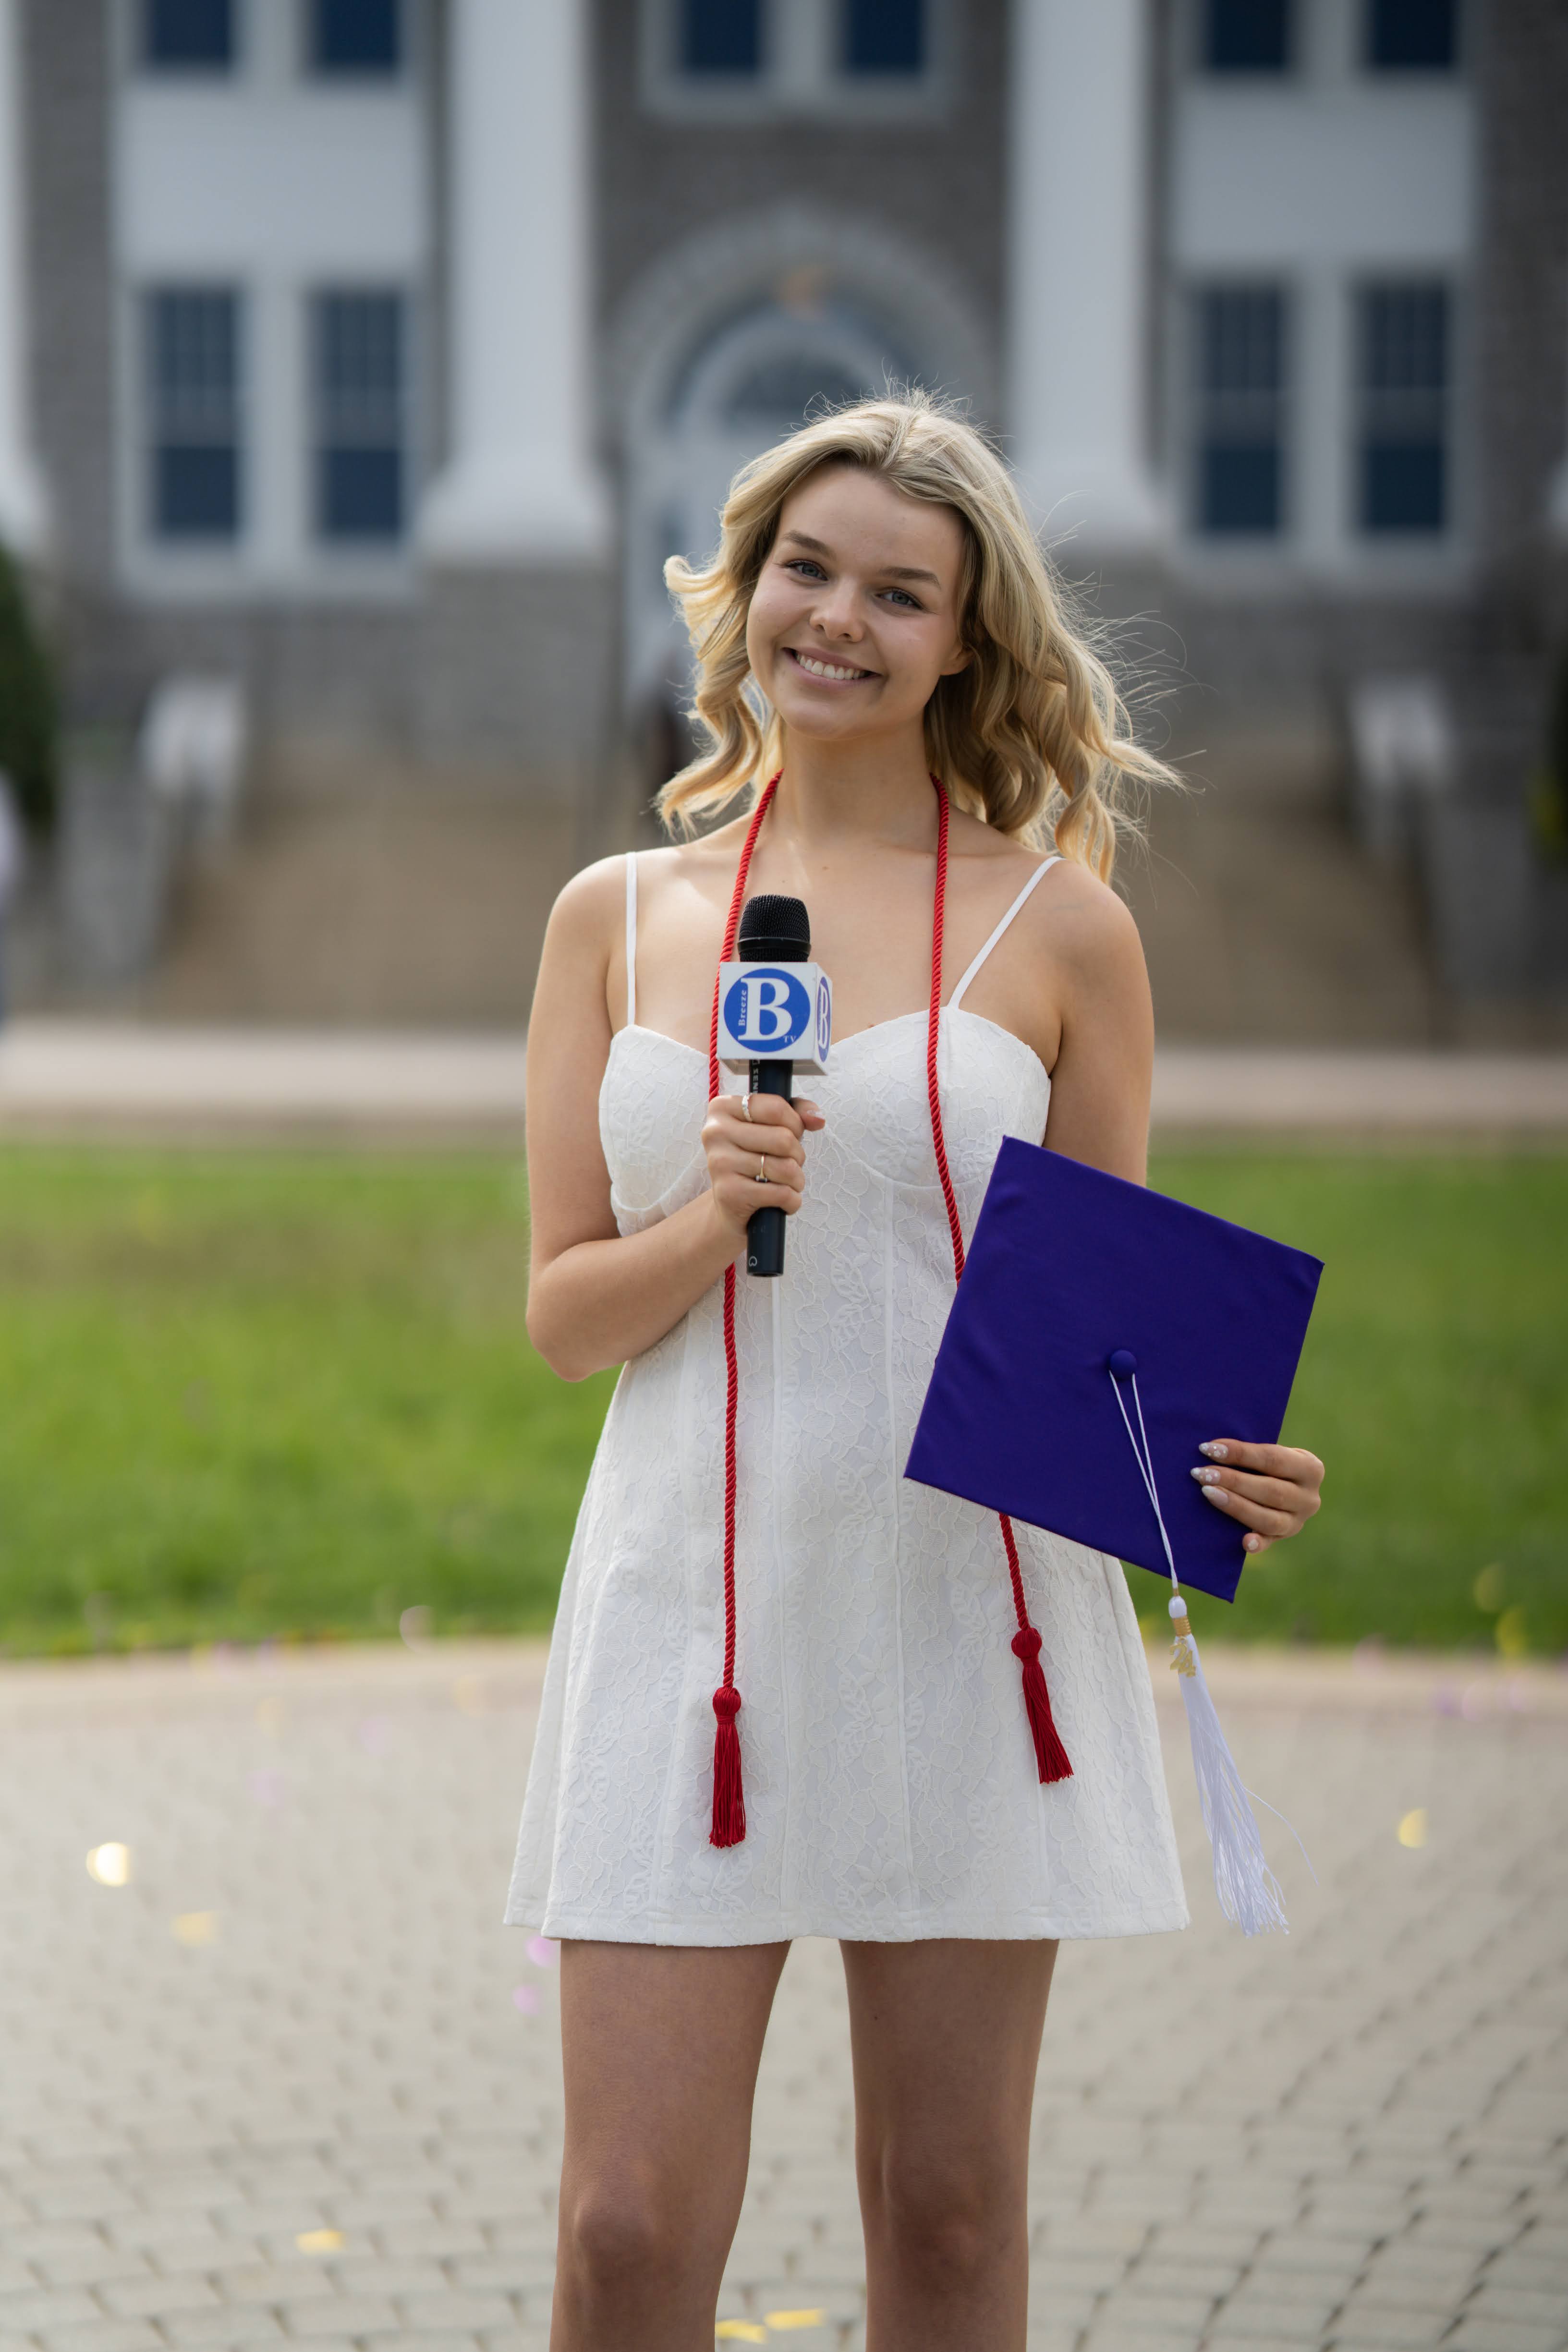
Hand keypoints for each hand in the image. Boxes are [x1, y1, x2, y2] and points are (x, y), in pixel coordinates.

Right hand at [701, 1091, 825, 1249]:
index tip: (791, 1134)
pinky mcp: (729, 1193)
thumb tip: (817, 1118)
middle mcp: (715, 1132)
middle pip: (783, 1139)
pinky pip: (781, 1193)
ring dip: (797, 1180)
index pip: (775, 1108)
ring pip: (785, 1168)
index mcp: (722, 1108)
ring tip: (787, 1183)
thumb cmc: (753, 1158)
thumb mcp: (771, 1127)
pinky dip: (792, 1200)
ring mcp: (720, 1163)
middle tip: (789, 1163)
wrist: (730, 1203)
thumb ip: (796, 1113)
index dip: (795, 1124)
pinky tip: (783, 1201)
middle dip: (797, 1155)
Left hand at [1189, 1440, 1323, 1555]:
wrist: (1284, 1483)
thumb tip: (1212, 1448)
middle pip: (1271, 1491)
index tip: (1208, 1449)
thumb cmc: (1268, 1463)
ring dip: (1236, 1506)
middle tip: (1202, 1473)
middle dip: (1233, 1481)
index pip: (1272, 1459)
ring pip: (1269, 1519)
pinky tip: (1244, 1542)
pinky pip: (1270, 1542)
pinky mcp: (1284, 1537)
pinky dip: (1257, 1543)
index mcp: (1310, 1468)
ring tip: (1208, 1493)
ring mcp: (1298, 1521)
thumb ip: (1250, 1453)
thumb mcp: (1271, 1452)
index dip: (1239, 1453)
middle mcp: (1309, 1498)